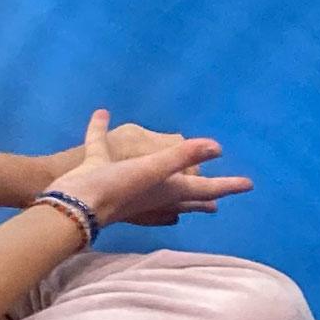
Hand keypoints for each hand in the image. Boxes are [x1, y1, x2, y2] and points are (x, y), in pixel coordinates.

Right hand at [43, 111, 250, 228]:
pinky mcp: (100, 175)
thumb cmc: (117, 187)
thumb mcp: (154, 168)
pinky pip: (105, 150)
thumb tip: (217, 147)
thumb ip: (184, 156)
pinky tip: (98, 115)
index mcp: (167, 190)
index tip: (248, 185)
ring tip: (174, 180)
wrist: (71, 205)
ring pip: (151, 184)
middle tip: (217, 201)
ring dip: (165, 181)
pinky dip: (103, 132)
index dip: (227, 185)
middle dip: (200, 197)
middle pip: (183, 197)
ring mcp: (126, 189)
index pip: (205, 189)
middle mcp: (151, 194)